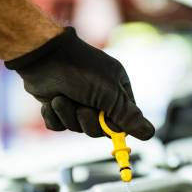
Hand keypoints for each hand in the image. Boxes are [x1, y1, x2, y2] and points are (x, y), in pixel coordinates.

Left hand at [6, 27, 154, 139]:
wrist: (41, 57)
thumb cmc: (78, 70)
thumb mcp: (108, 92)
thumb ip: (127, 115)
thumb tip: (150, 133)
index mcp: (117, 90)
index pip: (125, 120)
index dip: (115, 127)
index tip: (108, 126)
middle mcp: (99, 97)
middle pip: (99, 129)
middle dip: (88, 122)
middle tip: (81, 109)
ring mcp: (77, 102)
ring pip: (77, 128)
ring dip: (68, 115)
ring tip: (61, 99)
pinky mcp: (58, 107)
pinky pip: (59, 126)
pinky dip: (53, 117)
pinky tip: (50, 102)